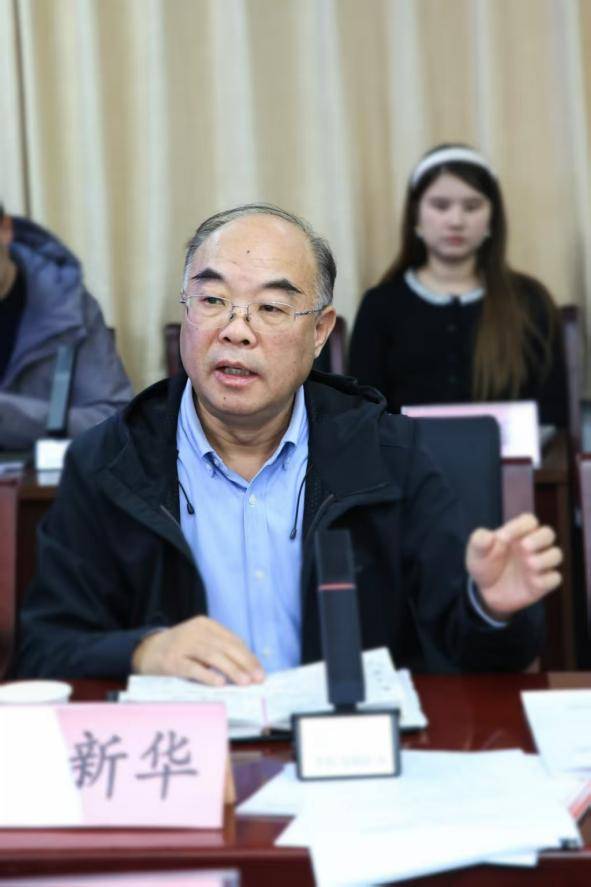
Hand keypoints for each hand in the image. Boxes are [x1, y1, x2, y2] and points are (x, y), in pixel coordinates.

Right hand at [131, 615, 264, 685]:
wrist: (147, 650)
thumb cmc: (180, 649)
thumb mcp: (200, 642)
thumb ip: (219, 650)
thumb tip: (247, 669)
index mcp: (206, 624)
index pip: (233, 640)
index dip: (248, 656)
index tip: (259, 671)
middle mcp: (195, 631)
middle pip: (225, 647)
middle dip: (244, 664)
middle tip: (257, 679)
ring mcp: (182, 644)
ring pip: (212, 656)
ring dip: (231, 670)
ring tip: (244, 682)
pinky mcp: (171, 660)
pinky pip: (193, 668)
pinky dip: (207, 676)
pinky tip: (219, 684)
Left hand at [466, 513, 561, 619]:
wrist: (485, 592)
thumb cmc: (484, 565)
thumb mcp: (476, 552)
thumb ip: (479, 540)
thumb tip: (489, 536)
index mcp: (518, 534)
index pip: (529, 521)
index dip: (520, 526)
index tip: (503, 538)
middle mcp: (532, 547)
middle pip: (548, 533)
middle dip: (539, 538)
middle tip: (524, 547)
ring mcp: (539, 564)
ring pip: (556, 555)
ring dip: (545, 558)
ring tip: (529, 563)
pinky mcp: (543, 583)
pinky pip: (555, 578)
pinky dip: (546, 579)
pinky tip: (532, 581)